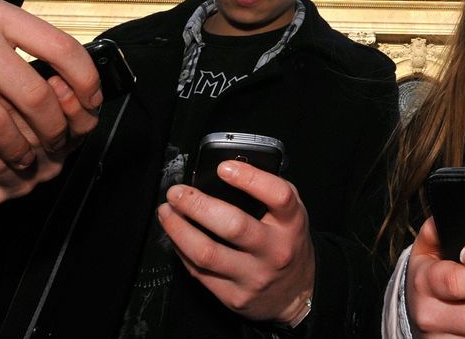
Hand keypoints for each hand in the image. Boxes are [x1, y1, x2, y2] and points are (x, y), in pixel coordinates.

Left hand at [158, 160, 314, 323]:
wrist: (297, 292)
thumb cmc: (287, 243)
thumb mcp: (290, 213)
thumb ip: (267, 192)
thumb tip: (226, 170)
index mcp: (291, 224)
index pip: (278, 196)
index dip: (250, 179)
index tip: (223, 168)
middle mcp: (275, 251)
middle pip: (233, 226)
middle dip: (197, 205)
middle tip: (177, 193)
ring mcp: (253, 276)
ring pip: (207, 253)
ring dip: (178, 229)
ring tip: (167, 212)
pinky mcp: (234, 296)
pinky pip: (198, 272)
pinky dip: (181, 249)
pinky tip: (176, 235)